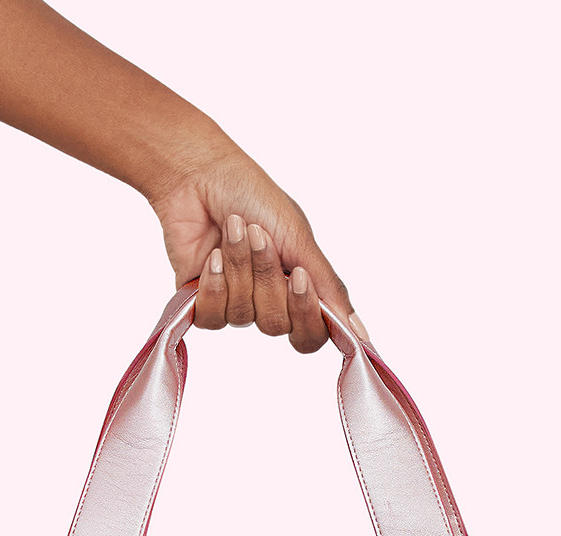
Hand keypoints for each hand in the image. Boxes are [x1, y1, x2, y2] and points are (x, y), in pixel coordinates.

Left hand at [149, 145, 364, 353]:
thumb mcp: (300, 239)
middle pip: (276, 325)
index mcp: (298, 287)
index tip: (298, 276)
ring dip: (240, 269)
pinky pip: (213, 317)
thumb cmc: (251, 194)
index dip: (305, 313)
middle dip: (267, 277)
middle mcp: (267, 299)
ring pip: (242, 316)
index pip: (310, 334)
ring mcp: (234, 301)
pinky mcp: (201, 301)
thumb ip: (328, 288)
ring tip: (233, 231)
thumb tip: (359, 335)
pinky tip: (212, 255)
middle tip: (259, 236)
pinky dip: (214, 283)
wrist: (200, 174)